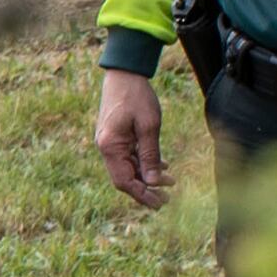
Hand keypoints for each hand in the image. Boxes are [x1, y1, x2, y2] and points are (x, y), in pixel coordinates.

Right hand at [95, 69, 170, 211]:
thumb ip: (150, 155)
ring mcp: (109, 142)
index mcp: (110, 146)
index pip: (123, 181)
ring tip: (170, 183)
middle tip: (167, 199)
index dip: (142, 194)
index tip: (161, 203)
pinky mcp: (115, 136)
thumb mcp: (149, 126)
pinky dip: (143, 164)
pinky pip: (128, 157)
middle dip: (146, 190)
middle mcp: (105, 147)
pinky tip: (162, 166)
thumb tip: (154, 182)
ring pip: (127, 168)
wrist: (123, 73)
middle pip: (124, 178)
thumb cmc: (136, 96)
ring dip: (147, 177)